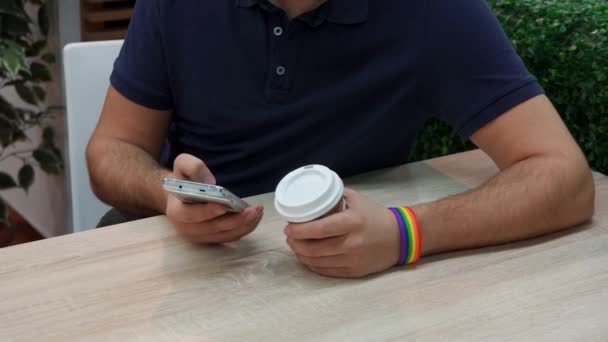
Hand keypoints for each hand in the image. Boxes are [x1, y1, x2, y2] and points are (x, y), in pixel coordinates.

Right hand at [165, 154, 263, 243]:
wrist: (178, 194)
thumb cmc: (182, 179)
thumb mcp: (182, 164)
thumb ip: (193, 167)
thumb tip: (210, 182)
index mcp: (176, 212)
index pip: (191, 215)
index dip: (208, 212)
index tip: (224, 205)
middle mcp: (186, 229)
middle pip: (214, 228)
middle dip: (237, 220)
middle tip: (254, 210)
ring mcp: (199, 236)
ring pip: (225, 235)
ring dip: (244, 226)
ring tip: (258, 212)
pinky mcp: (210, 239)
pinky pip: (229, 238)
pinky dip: (243, 230)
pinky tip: (254, 218)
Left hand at [284, 188, 400, 277]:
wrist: (401, 237)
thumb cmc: (376, 215)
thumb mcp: (357, 199)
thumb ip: (335, 196)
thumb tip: (311, 193)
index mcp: (352, 222)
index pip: (319, 229)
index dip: (299, 230)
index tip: (288, 227)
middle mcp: (352, 243)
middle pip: (314, 248)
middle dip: (296, 243)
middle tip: (289, 236)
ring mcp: (353, 260)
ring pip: (317, 262)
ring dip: (301, 254)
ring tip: (295, 246)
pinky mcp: (354, 272)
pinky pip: (326, 271)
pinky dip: (313, 265)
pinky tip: (307, 257)